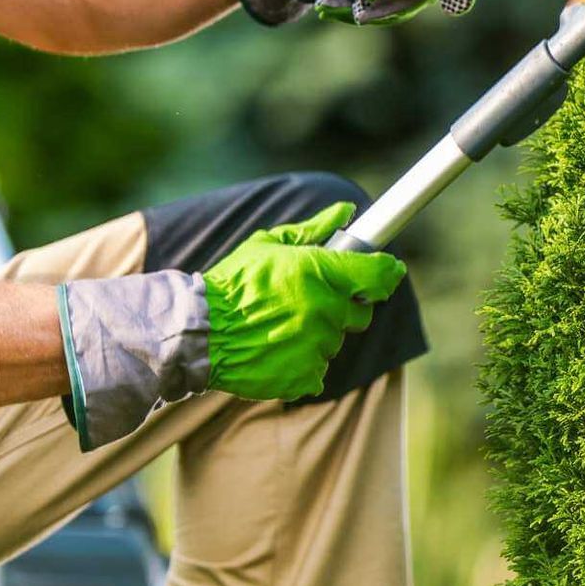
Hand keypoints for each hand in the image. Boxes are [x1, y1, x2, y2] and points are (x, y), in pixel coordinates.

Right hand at [202, 201, 406, 400]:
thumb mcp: (268, 245)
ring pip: (336, 341)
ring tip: (281, 326)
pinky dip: (303, 364)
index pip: (379, 275)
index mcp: (320, 273)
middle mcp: (325, 310)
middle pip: (361, 313)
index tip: (388, 272)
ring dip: (319, 335)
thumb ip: (314, 229)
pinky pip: (318, 370)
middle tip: (310, 302)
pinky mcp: (305, 375)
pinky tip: (277, 350)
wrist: (196, 332)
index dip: (387, 273)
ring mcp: (317, 346)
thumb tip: (346, 209)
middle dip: (344, 307)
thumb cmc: (231, 284)